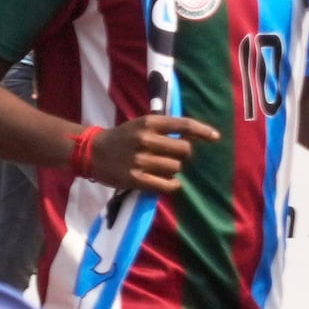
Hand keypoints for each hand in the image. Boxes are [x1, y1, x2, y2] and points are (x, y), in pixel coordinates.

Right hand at [89, 112, 217, 192]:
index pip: (183, 124)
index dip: (203, 131)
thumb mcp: (142, 125)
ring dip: (173, 169)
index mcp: (149, 123)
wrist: (93, 152)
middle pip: (184, 150)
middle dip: (183, 154)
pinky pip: (166, 185)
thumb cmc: (123, 137)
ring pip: (175, 168)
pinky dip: (171, 184)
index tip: (215, 137)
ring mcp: (140, 160)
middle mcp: (145, 140)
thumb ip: (165, 129)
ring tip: (160, 168)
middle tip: (172, 156)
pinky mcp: (135, 179)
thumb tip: (195, 136)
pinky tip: (167, 182)